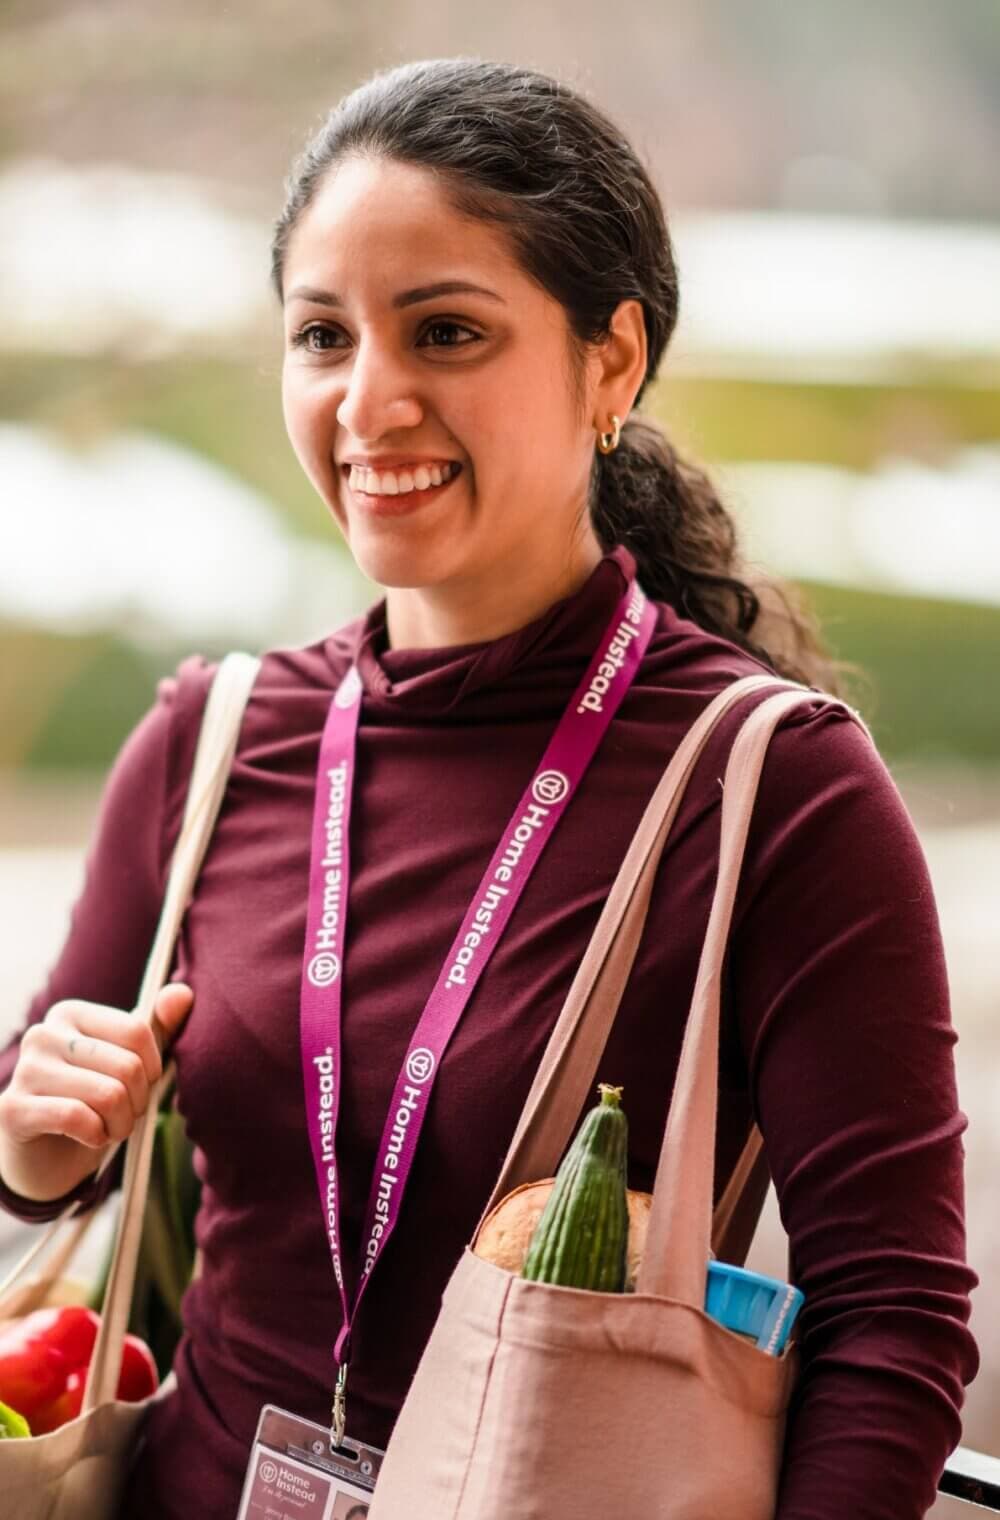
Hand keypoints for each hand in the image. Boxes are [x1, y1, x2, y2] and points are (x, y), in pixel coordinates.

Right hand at [0, 984, 193, 1200]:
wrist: (46, 1157)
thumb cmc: (93, 1102)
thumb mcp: (129, 1063)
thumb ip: (158, 1028)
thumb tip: (184, 993)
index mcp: (71, 1014)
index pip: (138, 1031)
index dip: (153, 1069)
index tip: (141, 1086)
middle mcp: (43, 1034)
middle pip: (127, 1066)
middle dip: (138, 1102)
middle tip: (124, 1115)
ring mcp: (24, 1071)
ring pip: (108, 1095)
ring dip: (121, 1124)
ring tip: (109, 1128)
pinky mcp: (13, 1109)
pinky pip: (78, 1118)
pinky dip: (97, 1135)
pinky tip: (90, 1137)